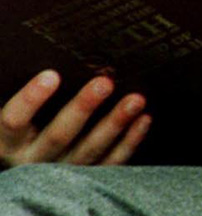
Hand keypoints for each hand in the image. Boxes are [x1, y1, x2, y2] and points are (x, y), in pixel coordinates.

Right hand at [0, 70, 149, 167]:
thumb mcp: (17, 113)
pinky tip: (144, 119)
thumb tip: (50, 65)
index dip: (30, 99)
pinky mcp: (85, 180)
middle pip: (58, 136)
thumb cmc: (26, 126)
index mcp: (7, 142)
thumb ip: (29, 97)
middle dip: (82, 108)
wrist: (31, 161)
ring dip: (114, 123)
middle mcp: (31, 161)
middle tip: (104, 83)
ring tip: (136, 99)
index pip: (13, 121)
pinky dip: (129, 141)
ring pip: (89, 151)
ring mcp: (60, 173)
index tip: (51, 75)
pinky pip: (110, 163)